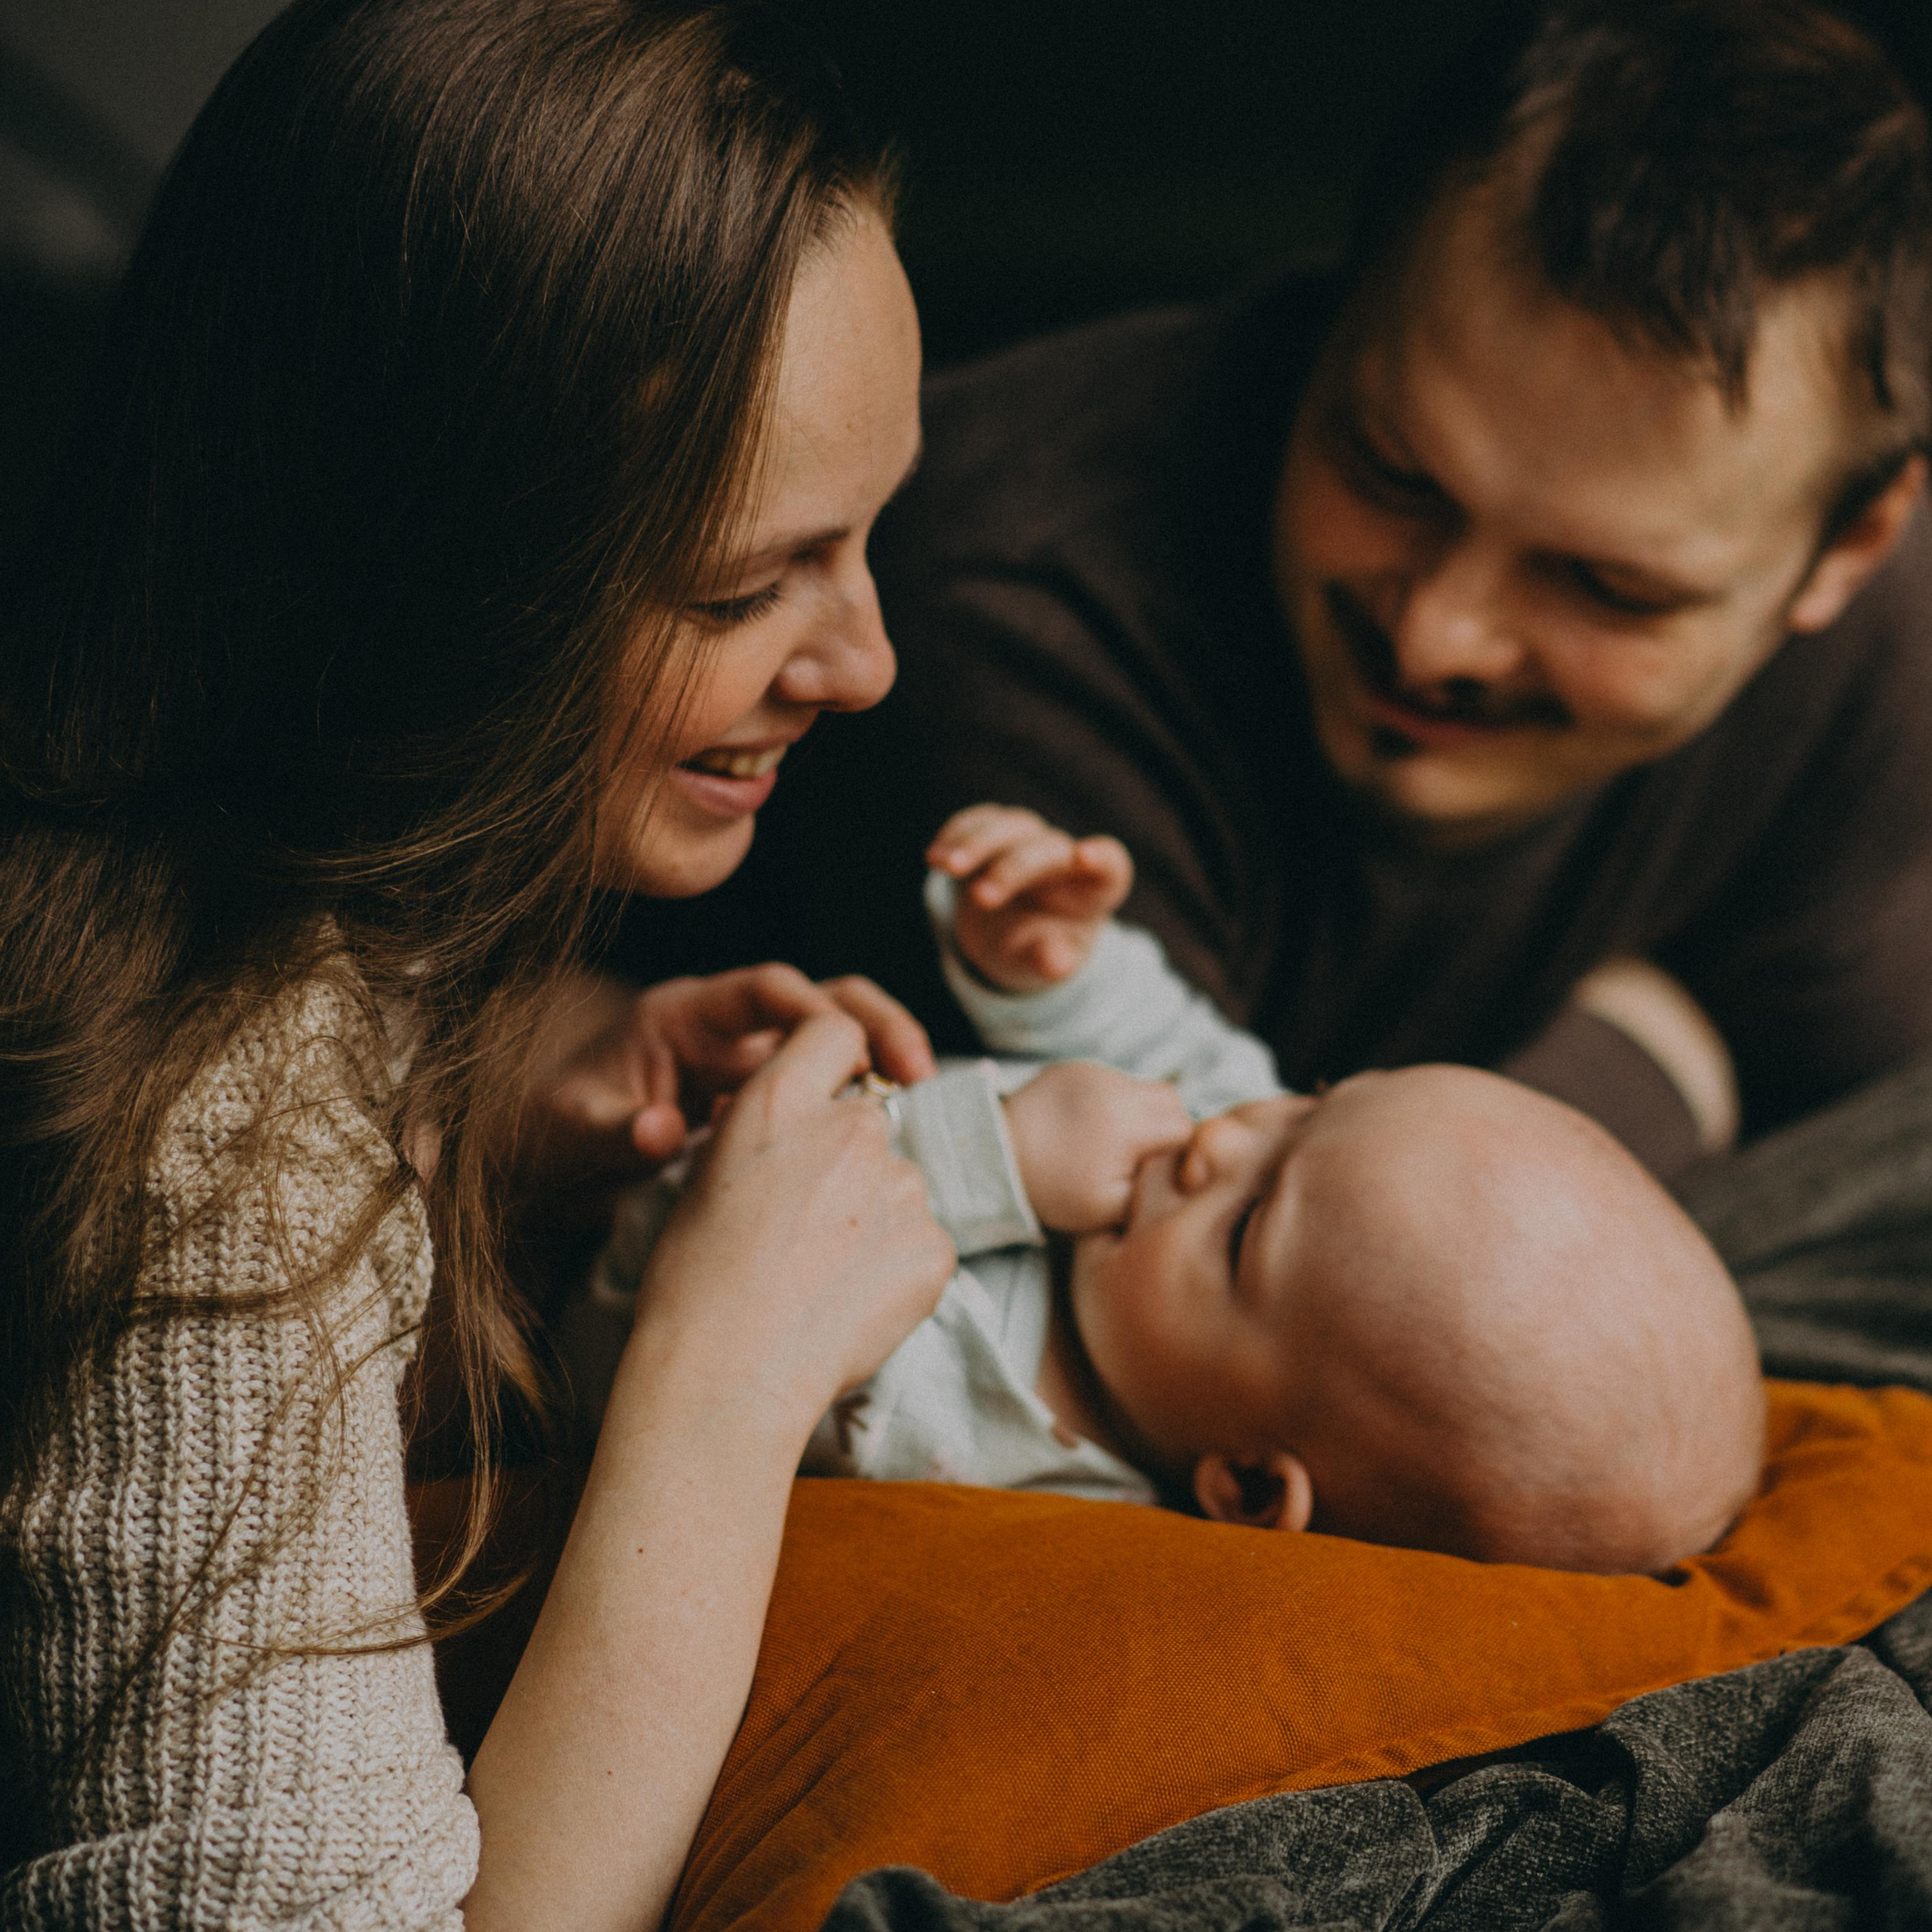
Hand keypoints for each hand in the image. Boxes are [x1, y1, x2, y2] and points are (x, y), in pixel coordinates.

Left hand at [521, 965, 934, 1226]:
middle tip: (917, 1069)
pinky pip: (824, 1095)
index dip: (814, 1008)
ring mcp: (750, 1069)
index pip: (764, 989)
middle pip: (820, 1000)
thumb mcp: (568, 1132)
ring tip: (918, 1098)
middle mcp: (726, 1032)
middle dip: (874, 1022)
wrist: (545, 1165)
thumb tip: (659, 1132)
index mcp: (682, 1017)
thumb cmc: (550, 1134)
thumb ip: (613, 1129)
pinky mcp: (765, 1109)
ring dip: (879, 1063)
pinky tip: (885, 1145)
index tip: (852, 1049)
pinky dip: (858, 1108)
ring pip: (834, 1046)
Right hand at [636, 1011, 956, 1425]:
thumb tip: (792, 1124)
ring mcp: (898, 1185)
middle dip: (850, 1162)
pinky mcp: (934, 1244)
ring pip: (900, 1186)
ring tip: (822, 1278)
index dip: (838, 1057)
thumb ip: (763, 1133)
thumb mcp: (709, 1177)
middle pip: (872, 1121)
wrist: (726, 1375)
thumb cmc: (695, 1286)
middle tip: (809, 1228)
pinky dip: (899, 1269)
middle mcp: (849, 1128)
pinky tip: (851, 1304)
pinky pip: (925, 1243)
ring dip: (877, 1217)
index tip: (832, 1093)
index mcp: (780, 1102)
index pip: (836, 1028)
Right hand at [928, 804, 1131, 992]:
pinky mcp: (996, 830)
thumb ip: (1050, 960)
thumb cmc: (1038, 950)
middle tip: (981, 898)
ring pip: (1010, 826)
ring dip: (975, 843)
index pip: (1110, 862)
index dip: (1100, 856)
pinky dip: (957, 833)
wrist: (1012, 935)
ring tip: (941, 865)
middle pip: (1046, 848)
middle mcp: (1065, 855)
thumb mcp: (1044, 963)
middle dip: (1011, 869)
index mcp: (1096, 887)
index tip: (1082, 856)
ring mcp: (1030, 838)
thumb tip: (1056, 963)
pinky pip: (980, 821)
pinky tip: (934, 856)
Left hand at [1001, 1061, 1191, 1233]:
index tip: (1157, 1171)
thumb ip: (1156, 1189)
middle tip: (1141, 1157)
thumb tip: (1184, 1174)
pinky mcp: (1077, 1067)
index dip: (1180, 1154)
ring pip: (1145, 1088)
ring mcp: (1094, 1072)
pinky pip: (1115, 1081)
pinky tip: (1095, 1127)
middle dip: (1166, 1129)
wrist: (993, 1158)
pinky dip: (1115, 1103)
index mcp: (1126, 1124)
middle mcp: (1114, 1087)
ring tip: (1115, 1142)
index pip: (1185, 1130)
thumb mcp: (1109, 1208)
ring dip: (1142, 1114)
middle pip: (1172, 1101)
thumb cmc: (1052, 1189)